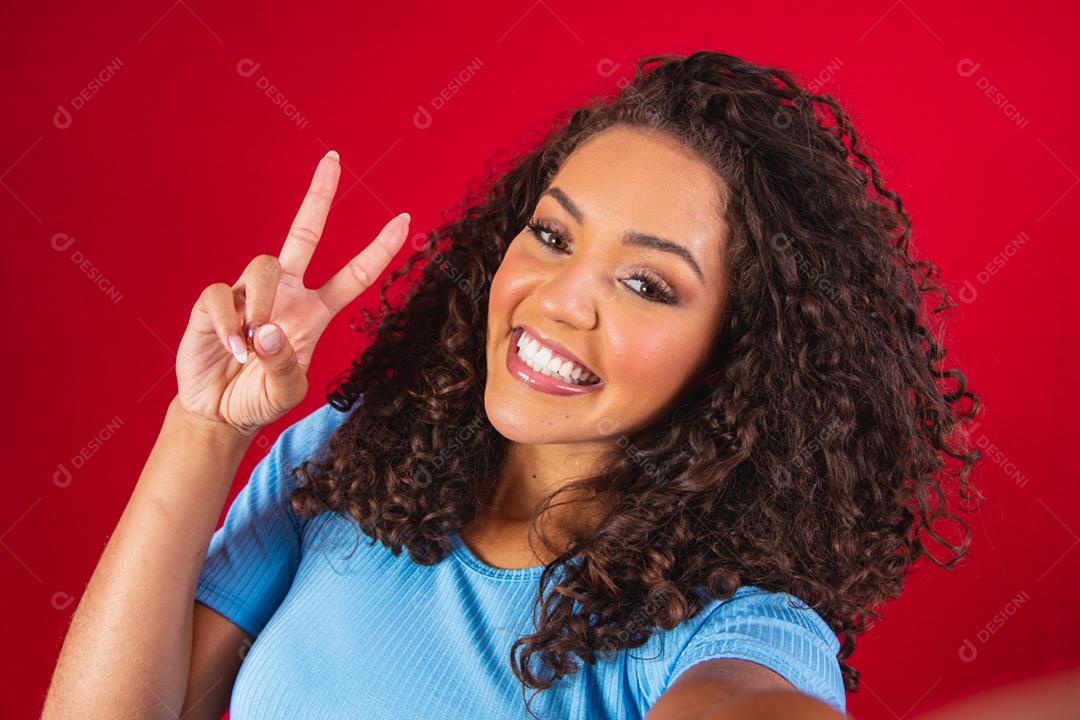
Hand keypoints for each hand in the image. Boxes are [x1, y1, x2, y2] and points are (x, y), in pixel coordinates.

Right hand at [174, 150, 409, 435]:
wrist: (219, 411)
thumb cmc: (260, 397)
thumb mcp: (286, 391)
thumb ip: (284, 365)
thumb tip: (268, 331)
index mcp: (314, 311)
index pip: (354, 275)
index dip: (379, 249)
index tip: (405, 220)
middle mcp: (286, 293)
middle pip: (305, 233)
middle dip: (319, 196)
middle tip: (334, 159)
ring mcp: (249, 294)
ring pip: (263, 266)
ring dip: (259, 307)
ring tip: (249, 348)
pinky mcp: (213, 302)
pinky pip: (221, 295)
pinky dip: (228, 324)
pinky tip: (232, 349)